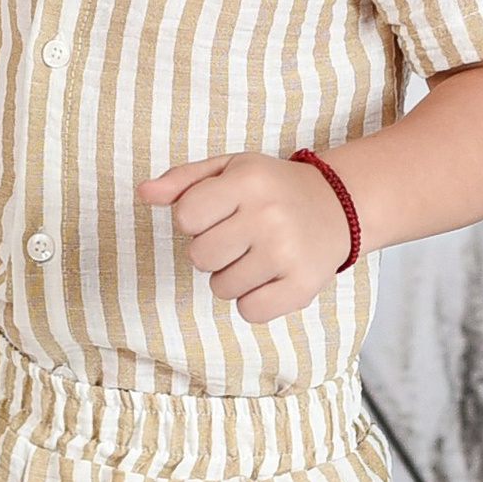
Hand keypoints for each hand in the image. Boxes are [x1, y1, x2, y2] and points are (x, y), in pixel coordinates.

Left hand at [138, 151, 349, 322]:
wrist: (339, 205)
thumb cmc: (272, 188)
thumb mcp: (230, 169)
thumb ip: (184, 180)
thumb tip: (143, 192)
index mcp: (247, 181)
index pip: (185, 216)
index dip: (196, 219)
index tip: (220, 213)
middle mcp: (268, 215)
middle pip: (200, 257)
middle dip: (212, 251)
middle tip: (240, 237)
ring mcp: (286, 253)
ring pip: (222, 288)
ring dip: (233, 277)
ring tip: (257, 255)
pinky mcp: (302, 286)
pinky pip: (250, 312)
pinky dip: (254, 300)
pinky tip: (269, 278)